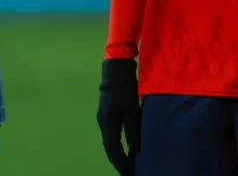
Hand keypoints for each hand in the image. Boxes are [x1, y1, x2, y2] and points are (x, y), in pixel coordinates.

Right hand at [97, 59, 141, 175]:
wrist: (115, 71)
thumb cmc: (125, 89)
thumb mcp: (132, 109)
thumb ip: (133, 129)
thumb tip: (135, 148)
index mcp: (108, 123)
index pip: (113, 149)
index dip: (120, 162)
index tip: (128, 172)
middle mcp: (103, 123)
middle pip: (109, 147)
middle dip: (118, 161)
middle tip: (127, 172)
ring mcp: (103, 118)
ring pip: (110, 141)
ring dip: (117, 153)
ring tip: (126, 163)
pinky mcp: (107, 114)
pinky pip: (111, 134)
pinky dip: (117, 144)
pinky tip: (124, 147)